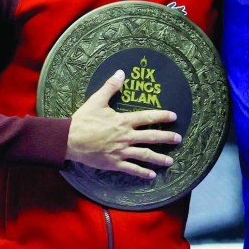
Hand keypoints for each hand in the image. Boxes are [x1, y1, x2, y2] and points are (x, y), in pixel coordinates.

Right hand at [66, 70, 180, 178]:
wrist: (69, 139)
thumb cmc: (83, 120)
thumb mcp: (96, 100)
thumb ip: (110, 87)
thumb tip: (121, 73)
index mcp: (123, 121)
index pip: (147, 118)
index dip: (162, 116)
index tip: (173, 116)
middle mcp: (126, 137)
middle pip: (151, 137)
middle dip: (166, 138)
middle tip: (178, 139)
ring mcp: (121, 151)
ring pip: (144, 155)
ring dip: (159, 158)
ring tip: (170, 161)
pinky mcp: (114, 163)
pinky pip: (131, 169)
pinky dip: (142, 173)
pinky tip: (151, 176)